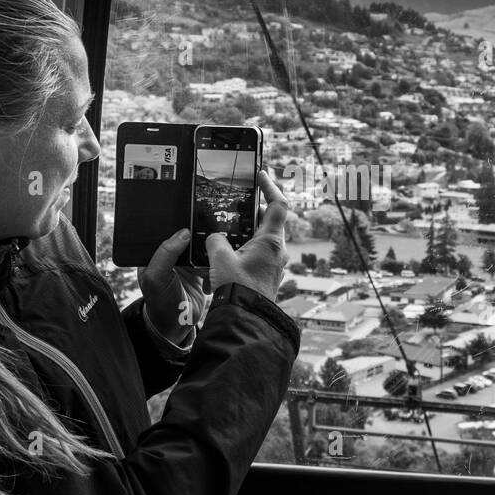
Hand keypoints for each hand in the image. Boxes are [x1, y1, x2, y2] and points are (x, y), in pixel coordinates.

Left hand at [139, 228, 210, 340]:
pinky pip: (212, 263)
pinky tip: (208, 281)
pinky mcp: (201, 272)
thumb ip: (165, 254)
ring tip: (206, 270)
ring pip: (203, 250)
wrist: (177, 326)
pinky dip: (214, 269)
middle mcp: (172, 256)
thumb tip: (183, 233)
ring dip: (208, 257)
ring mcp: (187, 264)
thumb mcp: (157, 277)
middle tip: (206, 247)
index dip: (181, 229)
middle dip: (199, 242)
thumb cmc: (160, 303)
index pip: (170, 232)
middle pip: (189, 239)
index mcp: (157, 253)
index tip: (194, 227)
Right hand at [205, 169, 289, 301]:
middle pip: (268, 220)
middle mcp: (277, 250)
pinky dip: (245, 247)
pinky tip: (227, 253)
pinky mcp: (268, 274)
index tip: (261, 175)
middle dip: (252, 211)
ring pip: (262, 238)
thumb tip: (216, 237)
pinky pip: (259, 253)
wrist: (246, 319)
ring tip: (227, 231)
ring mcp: (274, 263)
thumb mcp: (220, 258)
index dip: (270, 186)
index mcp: (270, 240)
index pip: (278, 204)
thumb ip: (216, 240)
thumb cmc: (238, 290)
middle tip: (236, 205)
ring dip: (246, 231)